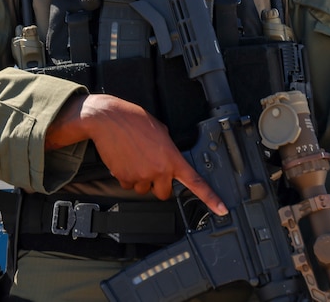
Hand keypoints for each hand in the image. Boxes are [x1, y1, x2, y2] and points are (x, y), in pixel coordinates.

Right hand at [46, 94, 227, 215]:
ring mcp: (141, 176)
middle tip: (151, 167)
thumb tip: (166, 155)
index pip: (195, 182)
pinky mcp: (124, 178)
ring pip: (143, 188)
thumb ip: (167, 147)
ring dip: (140, 178)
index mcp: (171, 157)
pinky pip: (128, 184)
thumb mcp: (159, 129)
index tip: (222, 209)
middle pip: (163, 193)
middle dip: (158, 184)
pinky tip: (123, 159)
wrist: (107, 119)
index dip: (211, 198)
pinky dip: (125, 175)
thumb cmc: (133, 119)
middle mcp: (158, 170)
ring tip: (133, 157)